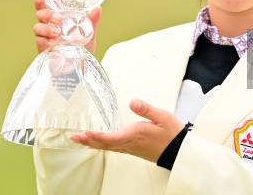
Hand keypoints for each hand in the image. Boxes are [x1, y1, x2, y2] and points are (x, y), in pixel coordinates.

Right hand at [33, 0, 101, 53]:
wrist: (79, 68)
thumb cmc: (82, 48)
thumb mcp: (90, 33)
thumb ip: (93, 21)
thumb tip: (97, 8)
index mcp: (59, 18)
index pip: (47, 5)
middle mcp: (50, 26)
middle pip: (40, 13)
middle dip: (46, 12)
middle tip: (57, 17)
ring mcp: (45, 37)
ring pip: (37, 27)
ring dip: (46, 27)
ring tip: (57, 32)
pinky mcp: (43, 49)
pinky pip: (39, 41)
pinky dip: (45, 41)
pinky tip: (52, 43)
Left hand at [70, 99, 184, 162]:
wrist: (179, 151)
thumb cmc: (172, 134)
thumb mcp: (162, 117)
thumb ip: (146, 109)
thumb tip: (133, 101)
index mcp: (135, 135)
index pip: (111, 138)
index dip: (97, 136)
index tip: (85, 133)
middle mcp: (130, 143)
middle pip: (105, 144)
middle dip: (88, 141)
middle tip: (74, 137)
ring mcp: (131, 148)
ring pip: (108, 147)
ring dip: (93, 143)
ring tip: (81, 139)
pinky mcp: (133, 149)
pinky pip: (114, 148)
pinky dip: (102, 145)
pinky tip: (98, 143)